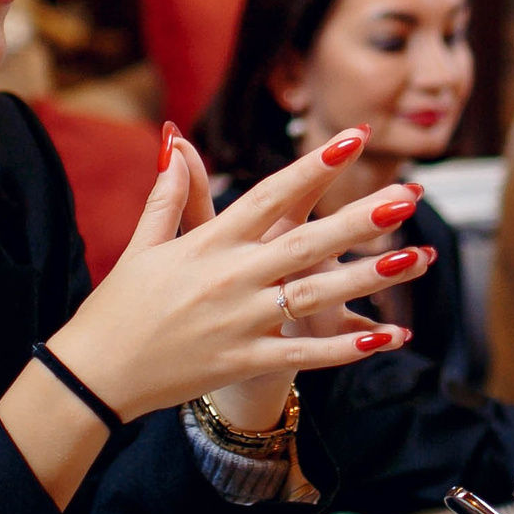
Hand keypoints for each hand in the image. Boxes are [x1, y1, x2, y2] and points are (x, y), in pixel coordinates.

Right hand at [44, 124, 431, 423]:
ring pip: (318, 296)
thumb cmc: (120, 306)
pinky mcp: (244, 361)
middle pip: (307, 243)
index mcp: (209, 244)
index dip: (315, 167)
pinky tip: (389, 335)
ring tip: (418, 257)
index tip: (354, 139)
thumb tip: (174, 141)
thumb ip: (169, 195)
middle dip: (361, 219)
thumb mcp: (143, 245)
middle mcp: (230, 279)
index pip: (271, 195)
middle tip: (408, 195)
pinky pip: (306, 355)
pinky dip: (348, 348)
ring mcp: (241, 323)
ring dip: (372, 278)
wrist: (95, 375)